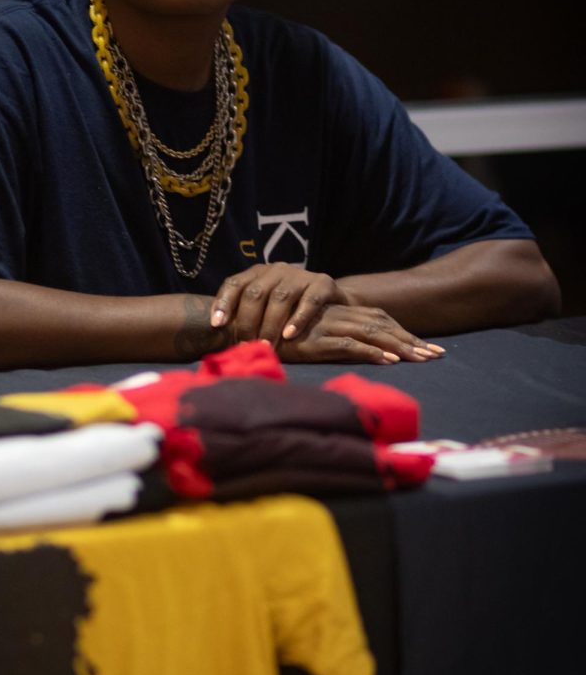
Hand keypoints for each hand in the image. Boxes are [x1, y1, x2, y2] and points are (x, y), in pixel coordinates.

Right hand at [210, 263, 444, 363]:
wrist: (236, 324)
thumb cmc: (263, 332)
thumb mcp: (298, 336)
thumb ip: (318, 338)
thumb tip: (337, 348)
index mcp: (334, 314)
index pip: (376, 319)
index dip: (401, 332)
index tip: (425, 347)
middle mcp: (334, 317)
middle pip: (382, 326)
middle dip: (411, 341)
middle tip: (438, 355)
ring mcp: (326, 327)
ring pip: (372, 334)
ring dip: (400, 347)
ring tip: (424, 359)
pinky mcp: (314, 341)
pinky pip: (348, 345)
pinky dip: (371, 352)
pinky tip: (389, 360)